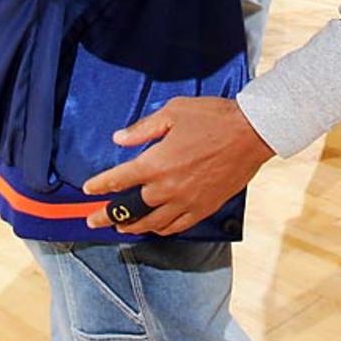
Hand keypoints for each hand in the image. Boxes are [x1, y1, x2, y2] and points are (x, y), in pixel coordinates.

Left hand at [83, 97, 273, 235]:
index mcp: (156, 162)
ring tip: (121, 228)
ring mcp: (186, 201)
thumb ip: (144, 128)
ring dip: (132, 227)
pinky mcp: (203, 208)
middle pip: (129, 209)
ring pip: (151, 223)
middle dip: (107, 215)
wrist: (252, 132)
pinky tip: (156, 227)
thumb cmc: (213, 117)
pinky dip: (161, 229)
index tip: (88, 188)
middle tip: (93, 220)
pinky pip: (176, 226)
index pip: (119, 179)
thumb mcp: (175, 111)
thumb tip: (119, 138)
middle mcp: (167, 187)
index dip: (100, 185)